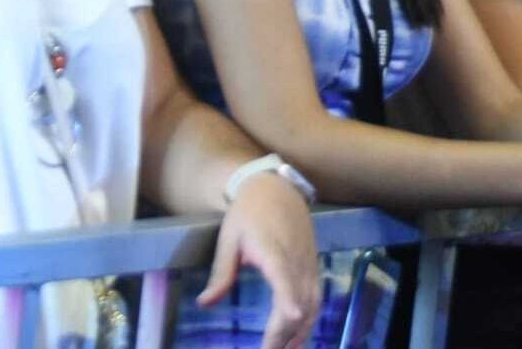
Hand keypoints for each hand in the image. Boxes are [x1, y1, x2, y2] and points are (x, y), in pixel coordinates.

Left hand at [197, 172, 318, 348]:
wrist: (275, 188)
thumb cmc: (248, 213)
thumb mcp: (228, 239)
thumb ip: (221, 273)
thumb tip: (205, 304)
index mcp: (274, 250)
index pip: (285, 277)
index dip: (289, 299)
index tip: (292, 317)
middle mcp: (296, 259)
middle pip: (298, 299)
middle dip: (284, 332)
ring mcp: (308, 262)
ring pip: (312, 302)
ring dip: (301, 330)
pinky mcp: (312, 265)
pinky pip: (317, 297)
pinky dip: (310, 319)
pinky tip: (299, 334)